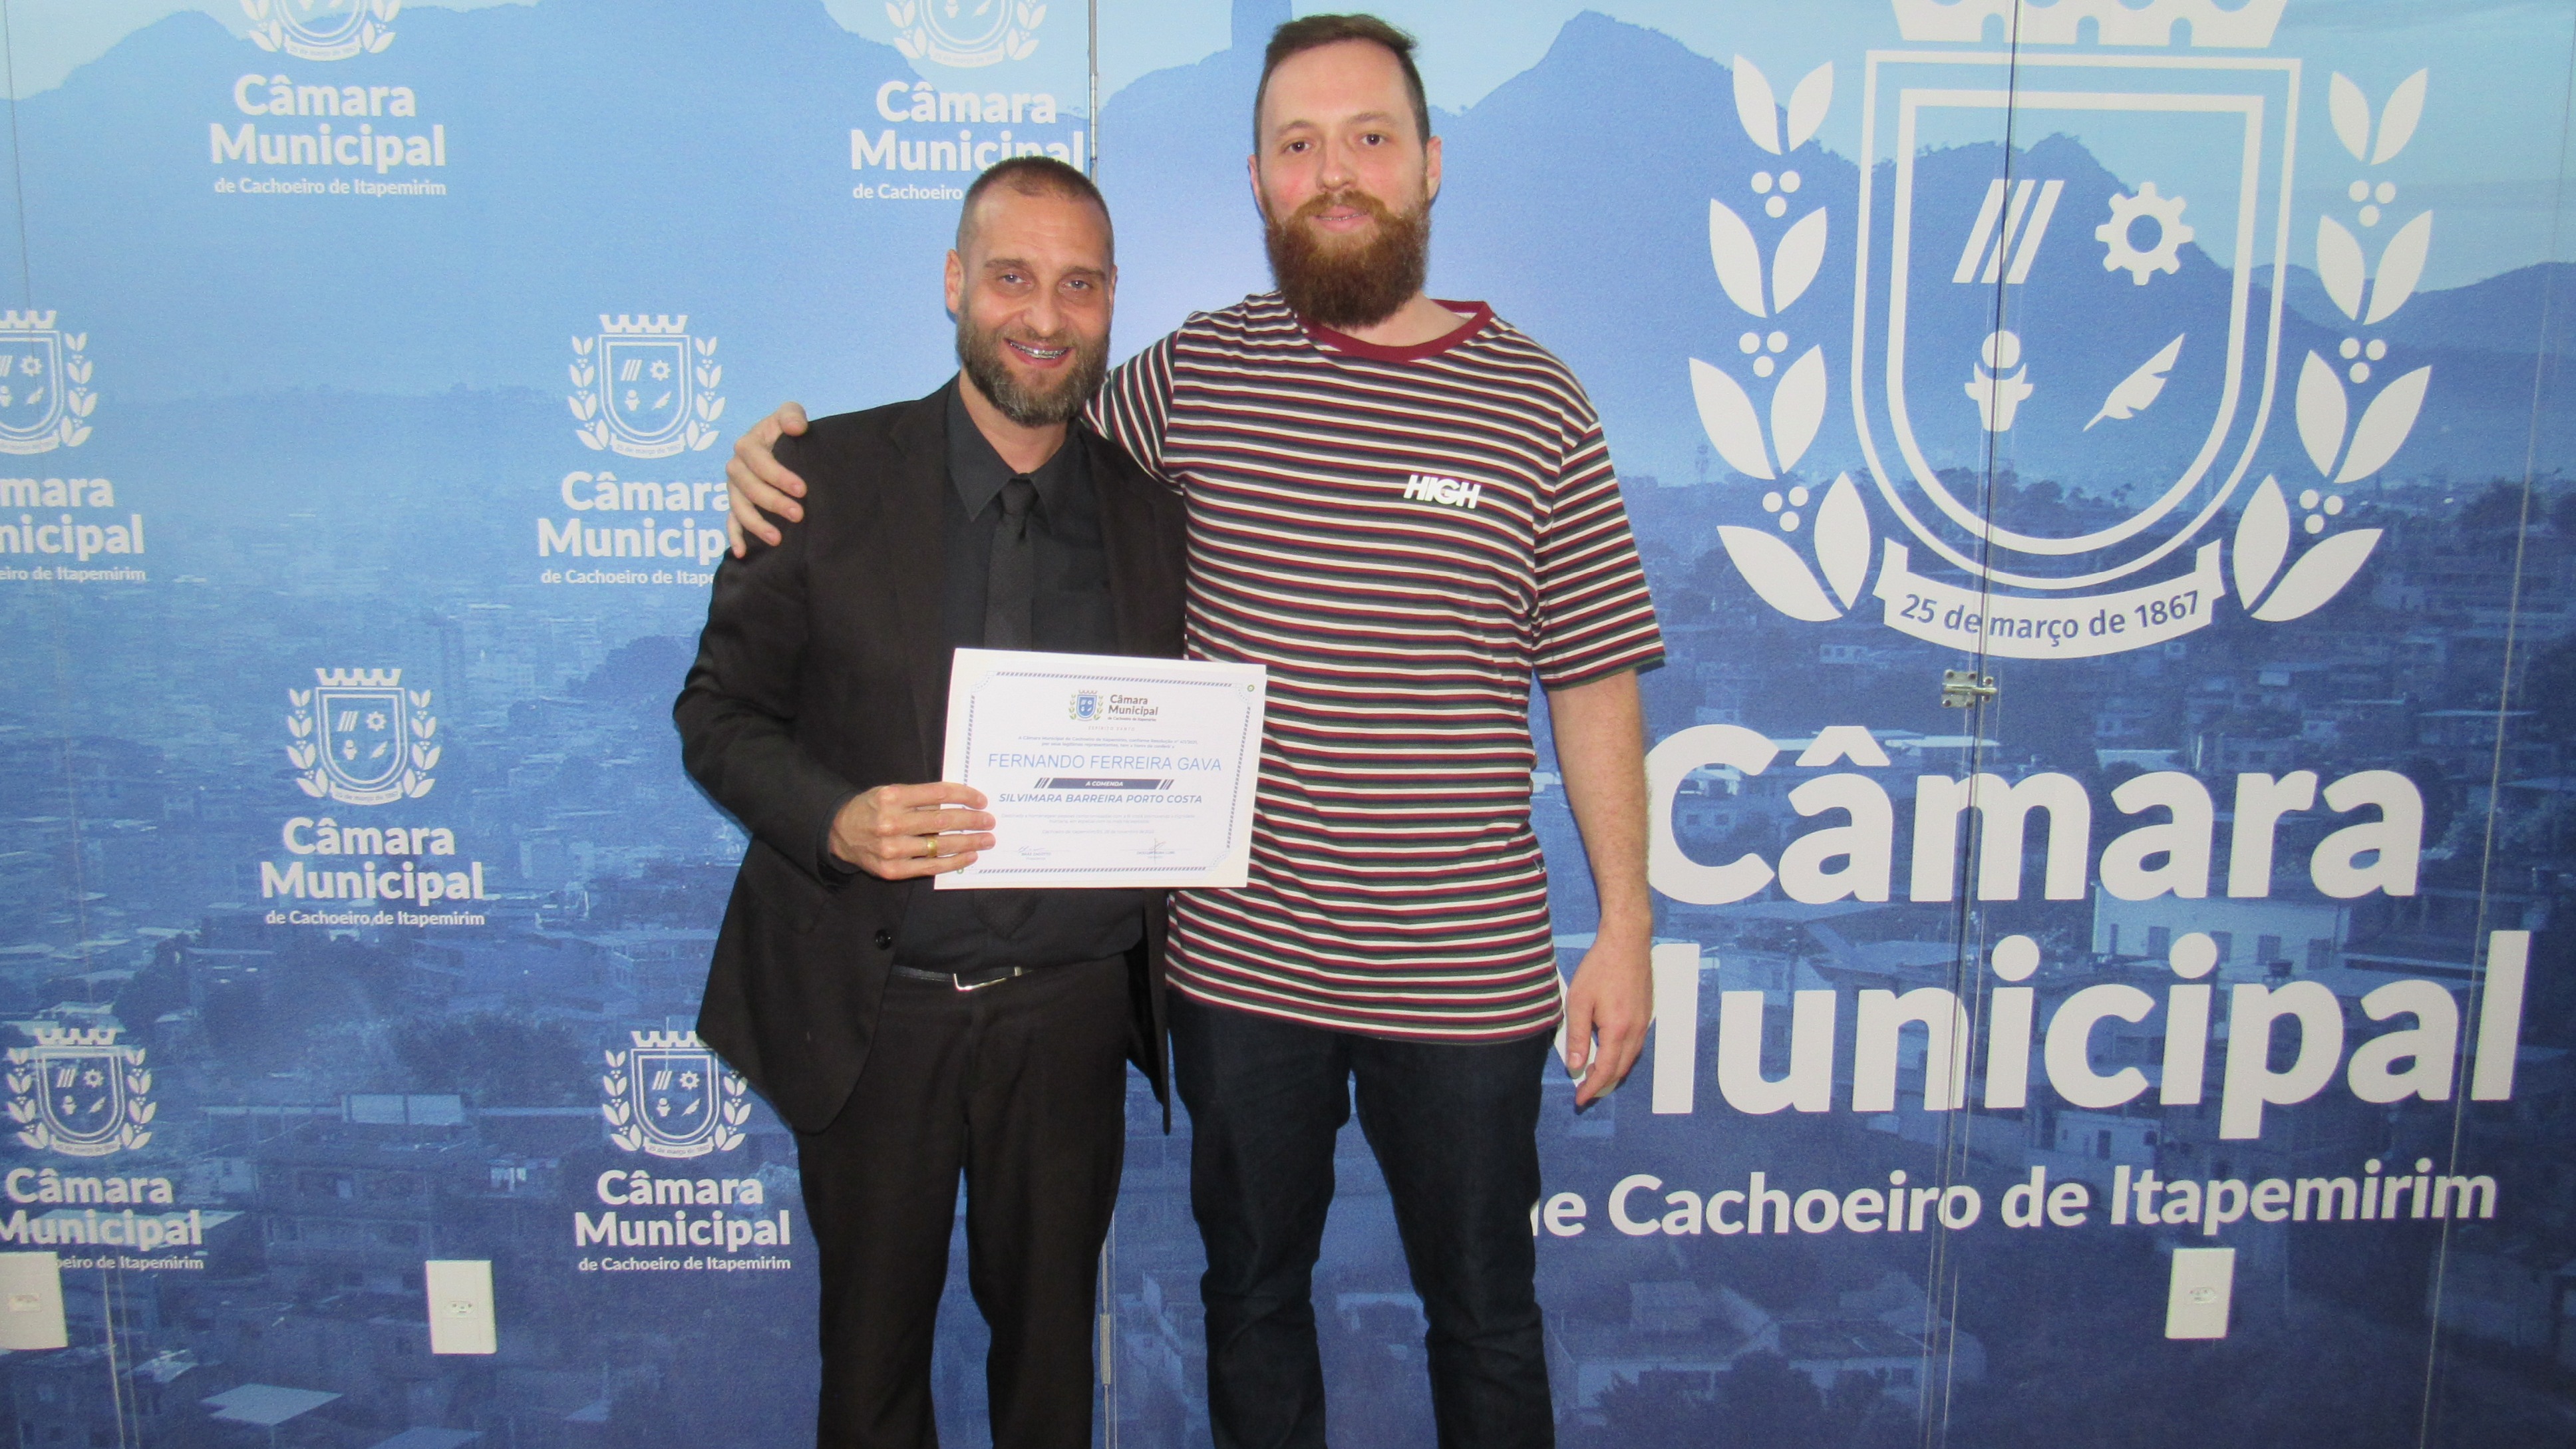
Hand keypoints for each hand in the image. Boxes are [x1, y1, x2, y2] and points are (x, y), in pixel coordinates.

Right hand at [725, 401, 812, 555]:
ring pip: (739, 508)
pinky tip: (742, 552)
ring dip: (756, 524)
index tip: (802, 489)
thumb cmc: (785, 430)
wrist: (779, 443)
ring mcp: (733, 488)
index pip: (759, 462)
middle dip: (773, 502)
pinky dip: (734, 537)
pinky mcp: (735, 503)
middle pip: (749, 488)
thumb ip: (792, 415)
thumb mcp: (790, 414)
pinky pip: (730, 522)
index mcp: (747, 445)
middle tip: (798, 514)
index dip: (779, 476)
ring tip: (777, 538)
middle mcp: (736, 467)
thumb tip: (796, 427)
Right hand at [829, 783, 994, 878]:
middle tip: (989, 821)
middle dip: (971, 821)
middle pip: (941, 820)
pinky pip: (931, 866)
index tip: (981, 800)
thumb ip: (920, 797)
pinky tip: (969, 856)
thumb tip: (959, 801)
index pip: (938, 794)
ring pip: (939, 845)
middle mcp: (891, 822)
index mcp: (892, 797)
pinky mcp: (892, 869)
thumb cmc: (872, 809)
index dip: (964, 796)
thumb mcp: (890, 793)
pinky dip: (954, 861)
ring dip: (969, 842)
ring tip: (986, 840)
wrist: (840, 833)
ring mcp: (891, 849)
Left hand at [1562, 932, 1650, 1107]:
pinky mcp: (1646, 1015)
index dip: (1591, 1088)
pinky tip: (1609, 1054)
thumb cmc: (1600, 968)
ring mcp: (1644, 1024)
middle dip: (1602, 1086)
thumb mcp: (1579, 1002)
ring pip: (1630, 1060)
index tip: (1579, 1100)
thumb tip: (1575, 1066)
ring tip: (1593, 1077)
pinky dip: (1621, 1058)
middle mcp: (1636, 1032)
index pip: (1605, 1071)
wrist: (1627, 943)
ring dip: (1613, 1073)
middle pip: (1620, 1070)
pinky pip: (1635, 1047)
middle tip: (1584, 1093)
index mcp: (1618, 1031)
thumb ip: (1577, 1036)